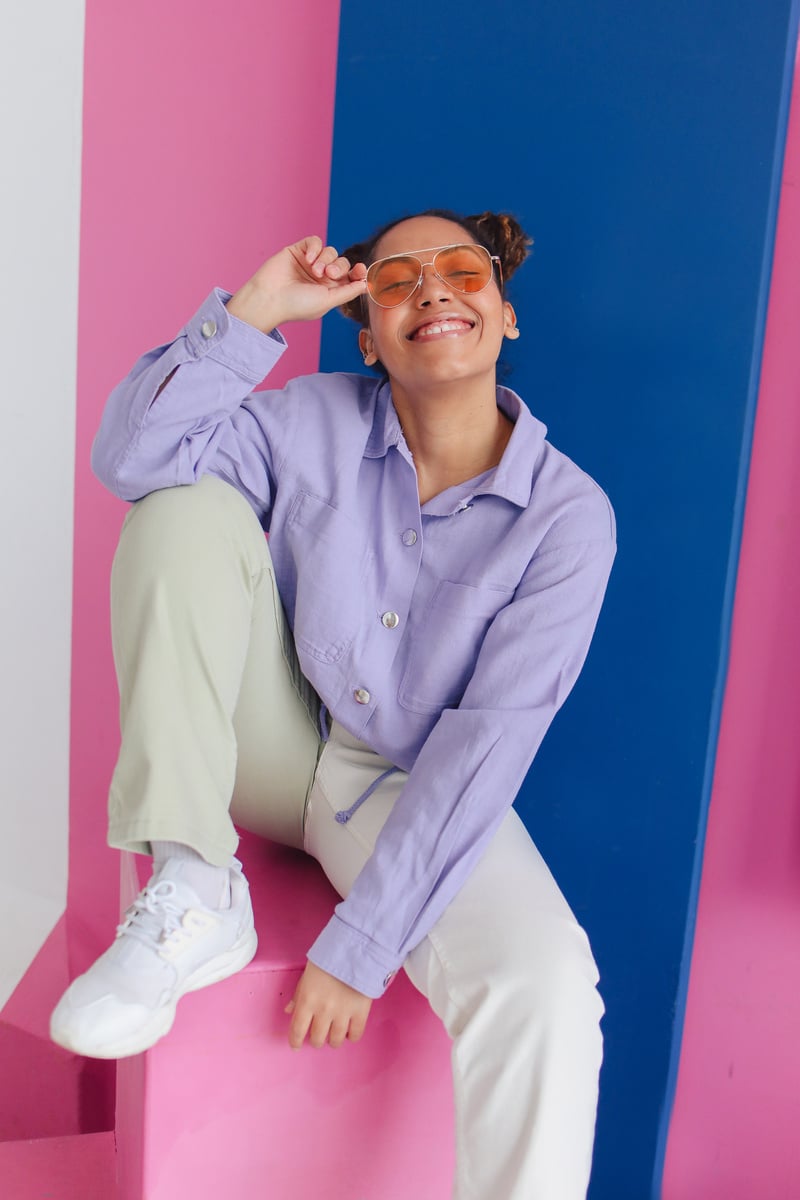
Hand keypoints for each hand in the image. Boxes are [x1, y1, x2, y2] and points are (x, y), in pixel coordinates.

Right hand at [226, 236, 366, 332]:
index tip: (360, 270)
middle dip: (339, 267)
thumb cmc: (297, 305)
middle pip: (342, 262)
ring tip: (314, 270)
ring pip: (330, 251)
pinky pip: (315, 241)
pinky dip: (315, 248)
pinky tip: (308, 259)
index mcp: (330, 290)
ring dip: (324, 259)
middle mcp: (321, 276)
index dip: (358, 272)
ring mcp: (310, 263)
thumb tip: (367, 284)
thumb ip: (348, 291)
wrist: (270, 298)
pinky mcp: (298, 251)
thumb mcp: (328, 300)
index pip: (351, 277)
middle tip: (328, 274)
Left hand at [284, 960, 371, 1048]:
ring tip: (334, 1033)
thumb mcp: (307, 974)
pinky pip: (355, 1035)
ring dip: (333, 1039)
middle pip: (317, 1039)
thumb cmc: (328, 958)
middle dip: (316, 1039)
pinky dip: (351, 1036)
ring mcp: (343, 1013)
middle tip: (318, 1034)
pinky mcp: (360, 1012)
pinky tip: (349, 1030)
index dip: (295, 1041)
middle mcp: (323, 1011)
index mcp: (307, 1000)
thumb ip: (298, 994)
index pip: (297, 1030)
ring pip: (335, 1040)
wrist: (355, 949)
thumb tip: (289, 1011)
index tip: (295, 1045)